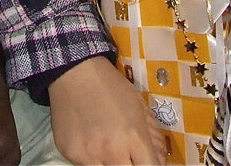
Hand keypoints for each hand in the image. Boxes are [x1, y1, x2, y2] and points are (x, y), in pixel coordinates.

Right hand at [48, 57, 166, 164]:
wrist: (75, 73)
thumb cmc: (112, 88)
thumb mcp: (139, 106)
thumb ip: (153, 135)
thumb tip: (160, 159)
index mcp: (133, 138)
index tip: (148, 162)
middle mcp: (112, 152)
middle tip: (129, 156)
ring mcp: (88, 156)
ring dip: (111, 165)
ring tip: (109, 149)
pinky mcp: (70, 155)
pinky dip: (92, 159)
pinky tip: (91, 142)